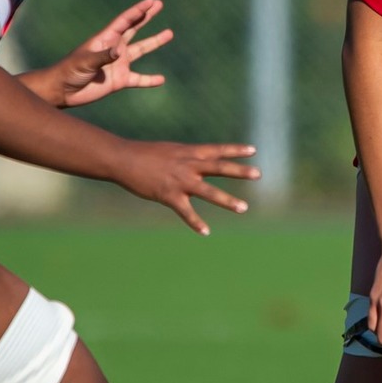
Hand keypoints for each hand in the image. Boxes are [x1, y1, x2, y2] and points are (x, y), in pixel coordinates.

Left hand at [50, 0, 174, 107]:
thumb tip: (120, 51)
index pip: (125, 21)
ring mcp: (118, 64)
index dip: (138, 11)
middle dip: (146, 17)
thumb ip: (103, 56)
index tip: (152, 1)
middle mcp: (114, 48)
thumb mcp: (85, 61)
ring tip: (169, 33)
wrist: (63, 90)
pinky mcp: (120, 80)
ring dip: (154, 42)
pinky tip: (161, 79)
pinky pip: (139, 79)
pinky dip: (150, 80)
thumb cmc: (70, 71)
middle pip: (134, 29)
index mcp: (105, 39)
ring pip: (141, 50)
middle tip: (159, 4)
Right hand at [112, 141, 258, 234]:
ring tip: (244, 208)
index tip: (253, 150)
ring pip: (208, 192)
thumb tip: (198, 161)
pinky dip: (196, 222)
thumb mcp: (171, 151)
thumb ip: (187, 158)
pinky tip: (206, 232)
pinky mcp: (168, 195)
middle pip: (219, 167)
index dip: (235, 150)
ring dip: (227, 201)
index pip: (217, 150)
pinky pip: (186, 211)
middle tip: (258, 174)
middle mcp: (188, 165)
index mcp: (189, 153)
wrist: (123, 159)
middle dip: (239, 171)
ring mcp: (180, 181)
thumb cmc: (145, 154)